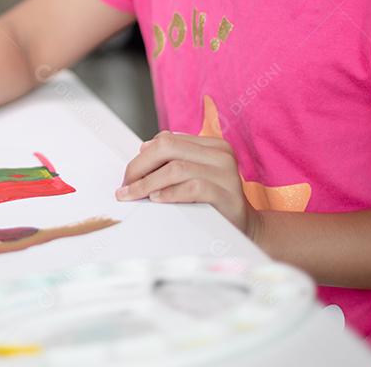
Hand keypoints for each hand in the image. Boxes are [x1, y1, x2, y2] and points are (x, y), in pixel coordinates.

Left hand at [115, 130, 261, 239]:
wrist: (246, 229)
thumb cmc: (213, 203)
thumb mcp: (194, 176)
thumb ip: (173, 159)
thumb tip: (143, 148)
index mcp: (212, 145)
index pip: (166, 141)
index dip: (141, 157)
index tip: (126, 177)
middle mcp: (221, 154)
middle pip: (168, 148)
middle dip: (139, 167)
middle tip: (124, 187)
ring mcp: (227, 173)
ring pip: (176, 168)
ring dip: (148, 183)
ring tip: (133, 195)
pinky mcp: (228, 195)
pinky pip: (193, 188)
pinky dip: (170, 193)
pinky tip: (156, 200)